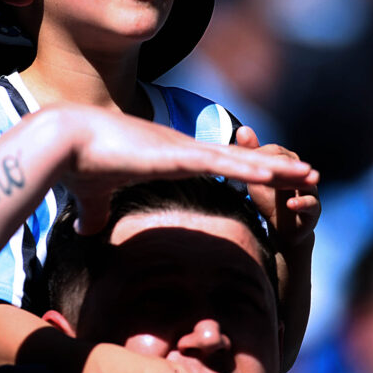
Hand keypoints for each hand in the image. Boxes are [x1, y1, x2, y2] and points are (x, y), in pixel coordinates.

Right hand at [49, 105, 315, 234]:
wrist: (63, 142)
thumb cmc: (77, 166)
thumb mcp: (93, 197)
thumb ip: (96, 213)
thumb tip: (85, 230)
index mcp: (168, 157)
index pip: (217, 166)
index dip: (246, 172)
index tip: (271, 179)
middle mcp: (182, 149)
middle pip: (240, 160)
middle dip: (275, 169)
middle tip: (308, 175)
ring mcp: (182, 149)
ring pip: (241, 160)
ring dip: (277, 169)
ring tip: (310, 175)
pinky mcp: (177, 153)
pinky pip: (223, 164)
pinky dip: (253, 170)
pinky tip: (279, 174)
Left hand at [235, 126, 319, 247]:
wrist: (282, 230)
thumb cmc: (269, 199)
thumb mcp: (256, 178)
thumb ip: (250, 154)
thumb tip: (243, 129)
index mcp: (287, 162)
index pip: (276, 152)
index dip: (262, 155)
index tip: (245, 159)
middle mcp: (301, 173)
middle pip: (292, 164)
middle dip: (281, 165)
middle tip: (267, 168)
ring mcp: (310, 191)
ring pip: (306, 182)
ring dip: (299, 180)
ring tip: (289, 183)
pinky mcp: (314, 209)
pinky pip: (311, 203)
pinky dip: (301, 202)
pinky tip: (291, 204)